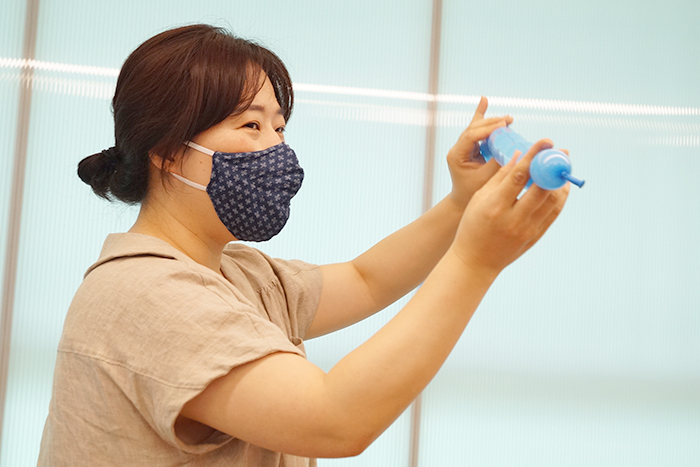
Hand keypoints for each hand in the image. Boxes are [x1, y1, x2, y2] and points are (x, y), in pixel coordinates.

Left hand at [447, 96, 512, 208]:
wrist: (463, 202)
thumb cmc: (475, 192)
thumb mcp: (487, 178)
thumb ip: (499, 162)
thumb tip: (516, 149)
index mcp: (456, 155)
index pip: (471, 136)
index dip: (488, 129)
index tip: (504, 125)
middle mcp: (457, 149)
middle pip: (474, 129)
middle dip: (492, 123)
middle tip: (509, 120)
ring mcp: (462, 147)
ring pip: (476, 128)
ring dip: (492, 121)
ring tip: (507, 119)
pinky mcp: (470, 148)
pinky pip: (477, 130)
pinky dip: (483, 118)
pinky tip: (483, 101)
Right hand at [450, 138, 569, 277]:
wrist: (475, 261)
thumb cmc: (472, 227)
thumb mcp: (479, 199)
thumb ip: (499, 177)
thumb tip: (519, 156)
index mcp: (495, 206)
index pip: (520, 175)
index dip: (534, 155)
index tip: (546, 141)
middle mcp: (513, 219)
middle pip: (542, 187)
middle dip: (553, 166)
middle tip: (560, 151)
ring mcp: (527, 229)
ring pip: (552, 200)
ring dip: (559, 180)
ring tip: (559, 167)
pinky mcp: (535, 236)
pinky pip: (553, 213)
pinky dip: (559, 197)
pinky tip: (559, 185)